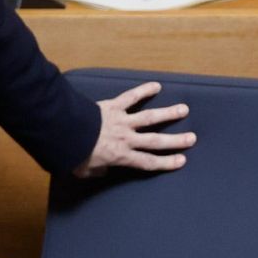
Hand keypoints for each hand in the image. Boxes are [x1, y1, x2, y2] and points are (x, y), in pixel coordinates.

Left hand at [76, 81, 194, 176]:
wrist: (64, 132)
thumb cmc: (73, 154)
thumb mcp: (84, 170)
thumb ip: (97, 171)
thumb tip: (102, 170)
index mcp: (121, 156)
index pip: (148, 162)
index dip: (166, 163)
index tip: (181, 160)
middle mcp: (127, 139)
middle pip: (155, 141)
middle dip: (175, 140)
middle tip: (192, 138)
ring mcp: (122, 121)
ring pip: (149, 117)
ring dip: (168, 113)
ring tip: (184, 109)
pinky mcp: (113, 106)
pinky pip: (130, 97)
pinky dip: (143, 90)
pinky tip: (156, 86)